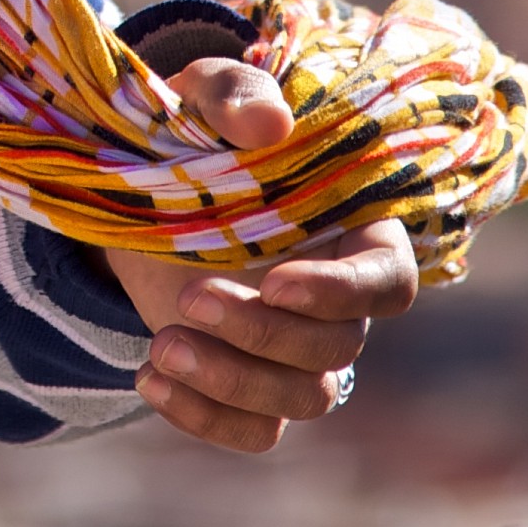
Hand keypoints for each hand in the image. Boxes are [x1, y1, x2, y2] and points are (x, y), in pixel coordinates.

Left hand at [102, 56, 419, 452]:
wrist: (137, 181)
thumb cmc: (196, 128)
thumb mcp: (204, 95)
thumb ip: (235, 97)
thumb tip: (271, 123)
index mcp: (351, 229)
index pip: (389, 281)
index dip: (344, 294)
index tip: (277, 283)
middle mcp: (336, 300)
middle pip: (337, 349)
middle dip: (262, 334)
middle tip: (190, 299)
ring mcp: (295, 349)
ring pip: (302, 399)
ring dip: (232, 384)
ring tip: (161, 347)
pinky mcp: (248, 382)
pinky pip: (255, 431)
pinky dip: (205, 419)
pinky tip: (150, 379)